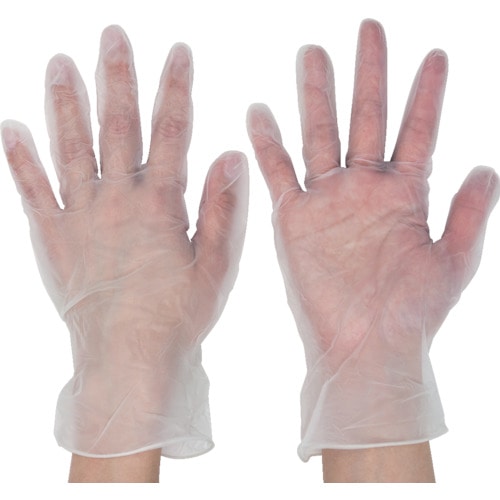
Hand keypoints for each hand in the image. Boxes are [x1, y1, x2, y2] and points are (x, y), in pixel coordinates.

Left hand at [2, 25, 247, 457]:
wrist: (126, 355)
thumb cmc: (175, 315)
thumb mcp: (215, 265)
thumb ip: (221, 208)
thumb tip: (229, 158)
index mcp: (160, 205)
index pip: (171, 133)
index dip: (176, 90)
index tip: (177, 55)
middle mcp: (117, 201)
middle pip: (118, 128)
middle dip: (117, 79)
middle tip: (112, 37)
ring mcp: (80, 216)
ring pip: (71, 148)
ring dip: (65, 104)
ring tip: (59, 65)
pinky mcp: (53, 238)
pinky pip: (33, 191)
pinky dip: (21, 159)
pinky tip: (11, 128)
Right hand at [247, 19, 498, 459]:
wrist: (366, 345)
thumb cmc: (412, 312)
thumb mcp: (454, 262)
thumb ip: (469, 214)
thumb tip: (485, 166)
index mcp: (405, 195)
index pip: (418, 132)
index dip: (427, 95)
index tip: (435, 55)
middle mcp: (364, 189)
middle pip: (366, 119)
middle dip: (370, 75)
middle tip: (369, 29)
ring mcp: (328, 201)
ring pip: (320, 136)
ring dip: (317, 96)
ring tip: (313, 55)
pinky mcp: (295, 219)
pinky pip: (279, 174)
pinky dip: (268, 145)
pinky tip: (259, 112)